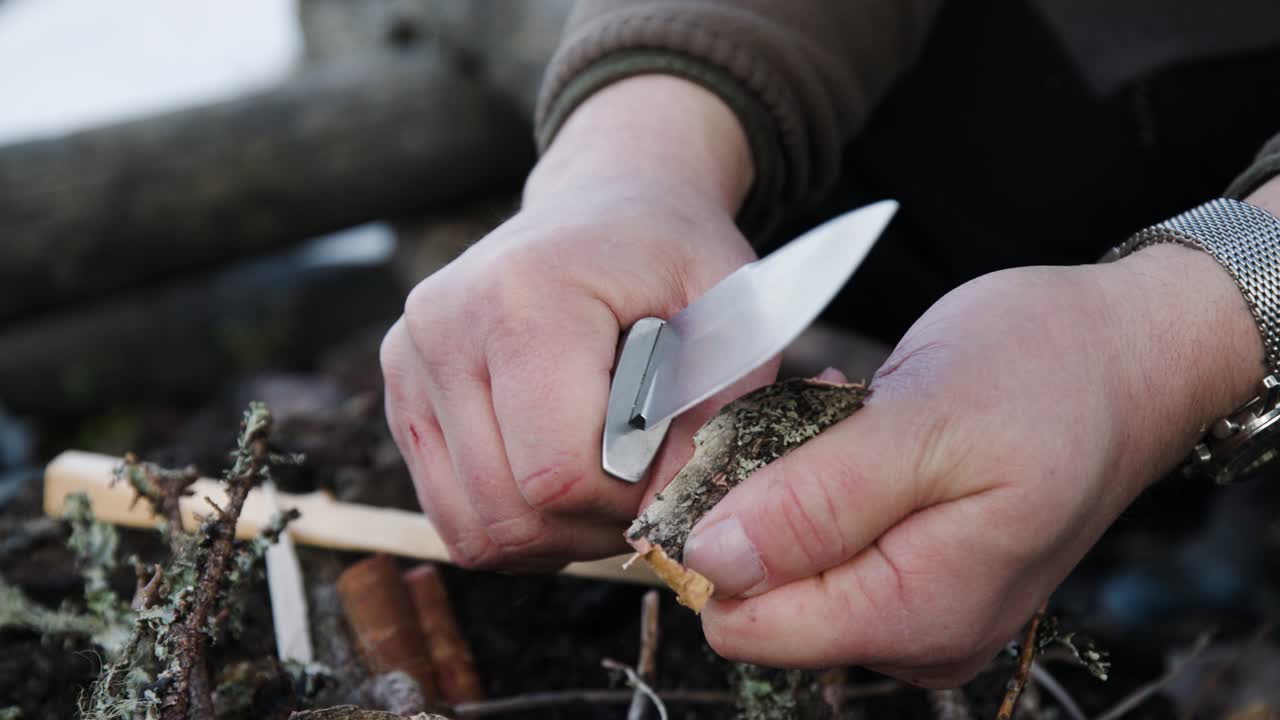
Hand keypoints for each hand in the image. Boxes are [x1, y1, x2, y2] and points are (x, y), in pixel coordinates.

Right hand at [381, 76, 769, 569]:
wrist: (606, 204)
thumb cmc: (672, 257)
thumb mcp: (729, 316)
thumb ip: (715, 415)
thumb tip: (670, 518)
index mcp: (525, 297)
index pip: (556, 473)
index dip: (624, 502)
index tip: (666, 465)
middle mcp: (444, 325)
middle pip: (510, 510)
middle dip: (591, 525)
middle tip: (642, 485)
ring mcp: (410, 360)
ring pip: (473, 528)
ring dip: (551, 536)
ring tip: (604, 484)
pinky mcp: (400, 391)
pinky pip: (451, 515)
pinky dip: (513, 524)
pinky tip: (560, 484)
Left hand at [681, 244, 1263, 686]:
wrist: (1132, 355)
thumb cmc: (1047, 372)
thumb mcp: (925, 423)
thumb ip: (816, 503)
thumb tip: (713, 563)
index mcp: (919, 613)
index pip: (750, 625)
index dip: (718, 543)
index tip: (744, 456)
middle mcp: (919, 636)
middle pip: (766, 600)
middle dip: (765, 508)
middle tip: (820, 426)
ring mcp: (923, 611)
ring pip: (792, 567)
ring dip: (798, 488)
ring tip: (854, 421)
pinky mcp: (922, 576)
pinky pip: (831, 546)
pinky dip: (826, 486)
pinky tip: (862, 433)